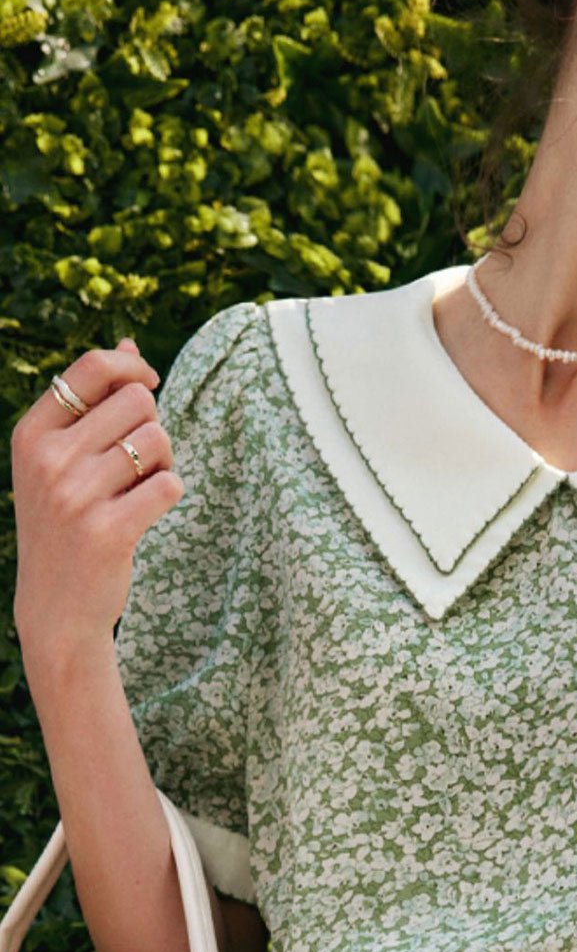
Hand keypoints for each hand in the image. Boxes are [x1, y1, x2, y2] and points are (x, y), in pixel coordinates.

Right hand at [11, 336, 183, 654]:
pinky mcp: (108, 529)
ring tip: (137, 489)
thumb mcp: (62, 458)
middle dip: (152, 425)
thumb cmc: (68, 521)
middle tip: (136, 461)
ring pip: (159, 439)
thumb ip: (93, 402)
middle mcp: (48, 459)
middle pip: (139, 401)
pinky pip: (170, 483)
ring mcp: (75, 495)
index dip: (133, 367)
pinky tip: (144, 513)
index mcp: (32, 434)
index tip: (148, 383)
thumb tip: (128, 343)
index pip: (93, 368)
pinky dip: (169, 493)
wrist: (55, 607)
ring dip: (163, 461)